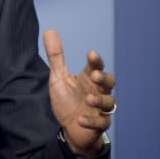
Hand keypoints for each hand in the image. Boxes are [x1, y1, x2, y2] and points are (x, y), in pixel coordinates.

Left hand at [43, 28, 115, 155]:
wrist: (69, 128)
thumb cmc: (66, 100)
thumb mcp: (58, 77)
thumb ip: (56, 56)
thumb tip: (49, 30)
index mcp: (88, 79)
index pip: (96, 66)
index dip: (96, 61)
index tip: (91, 54)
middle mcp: (98, 92)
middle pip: (109, 82)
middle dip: (104, 78)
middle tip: (94, 75)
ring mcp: (100, 109)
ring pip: (109, 103)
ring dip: (99, 100)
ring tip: (88, 99)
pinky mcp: (99, 125)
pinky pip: (100, 123)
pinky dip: (91, 121)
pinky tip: (80, 119)